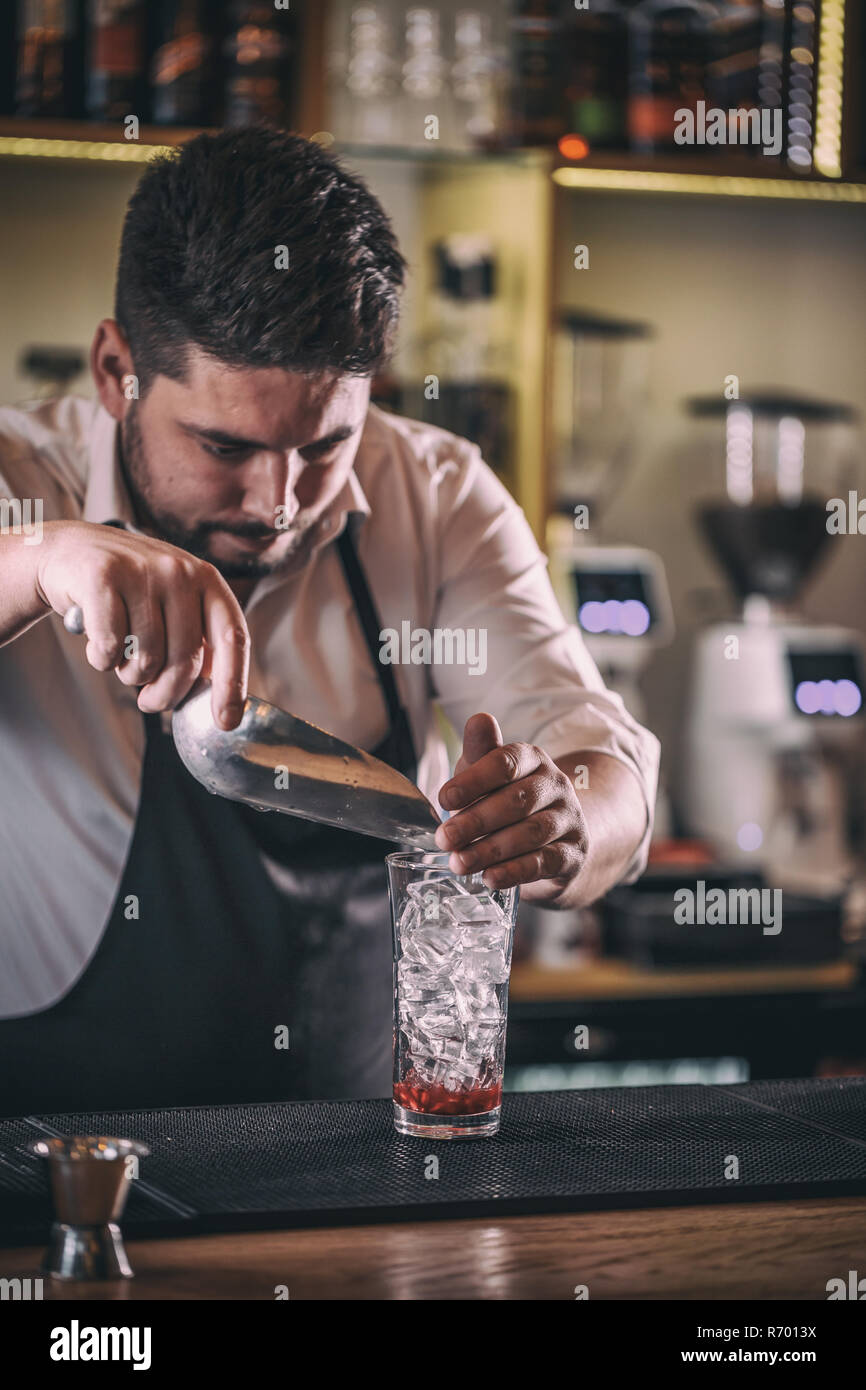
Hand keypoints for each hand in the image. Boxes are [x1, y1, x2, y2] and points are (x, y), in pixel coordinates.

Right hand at [36, 520, 248, 728]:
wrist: (69, 551)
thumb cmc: (127, 590)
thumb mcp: (173, 603)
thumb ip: (198, 640)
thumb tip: (220, 695)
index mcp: (206, 579)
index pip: (234, 637)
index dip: (233, 684)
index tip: (226, 721)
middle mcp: (179, 571)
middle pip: (185, 661)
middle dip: (166, 694)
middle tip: (150, 701)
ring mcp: (141, 571)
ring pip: (146, 659)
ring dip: (129, 674)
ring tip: (121, 654)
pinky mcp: (102, 576)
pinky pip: (109, 647)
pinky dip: (101, 659)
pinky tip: (97, 643)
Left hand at [435, 712, 589, 899]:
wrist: (552, 840)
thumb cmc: (508, 801)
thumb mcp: (488, 775)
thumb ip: (480, 752)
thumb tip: (479, 719)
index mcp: (533, 760)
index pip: (506, 762)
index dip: (473, 780)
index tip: (443, 798)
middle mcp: (556, 785)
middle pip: (517, 800)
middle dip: (476, 820)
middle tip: (444, 838)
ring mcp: (569, 820)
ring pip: (531, 833)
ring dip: (490, 849)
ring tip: (459, 862)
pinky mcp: (574, 854)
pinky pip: (545, 862)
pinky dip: (515, 872)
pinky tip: (489, 878)